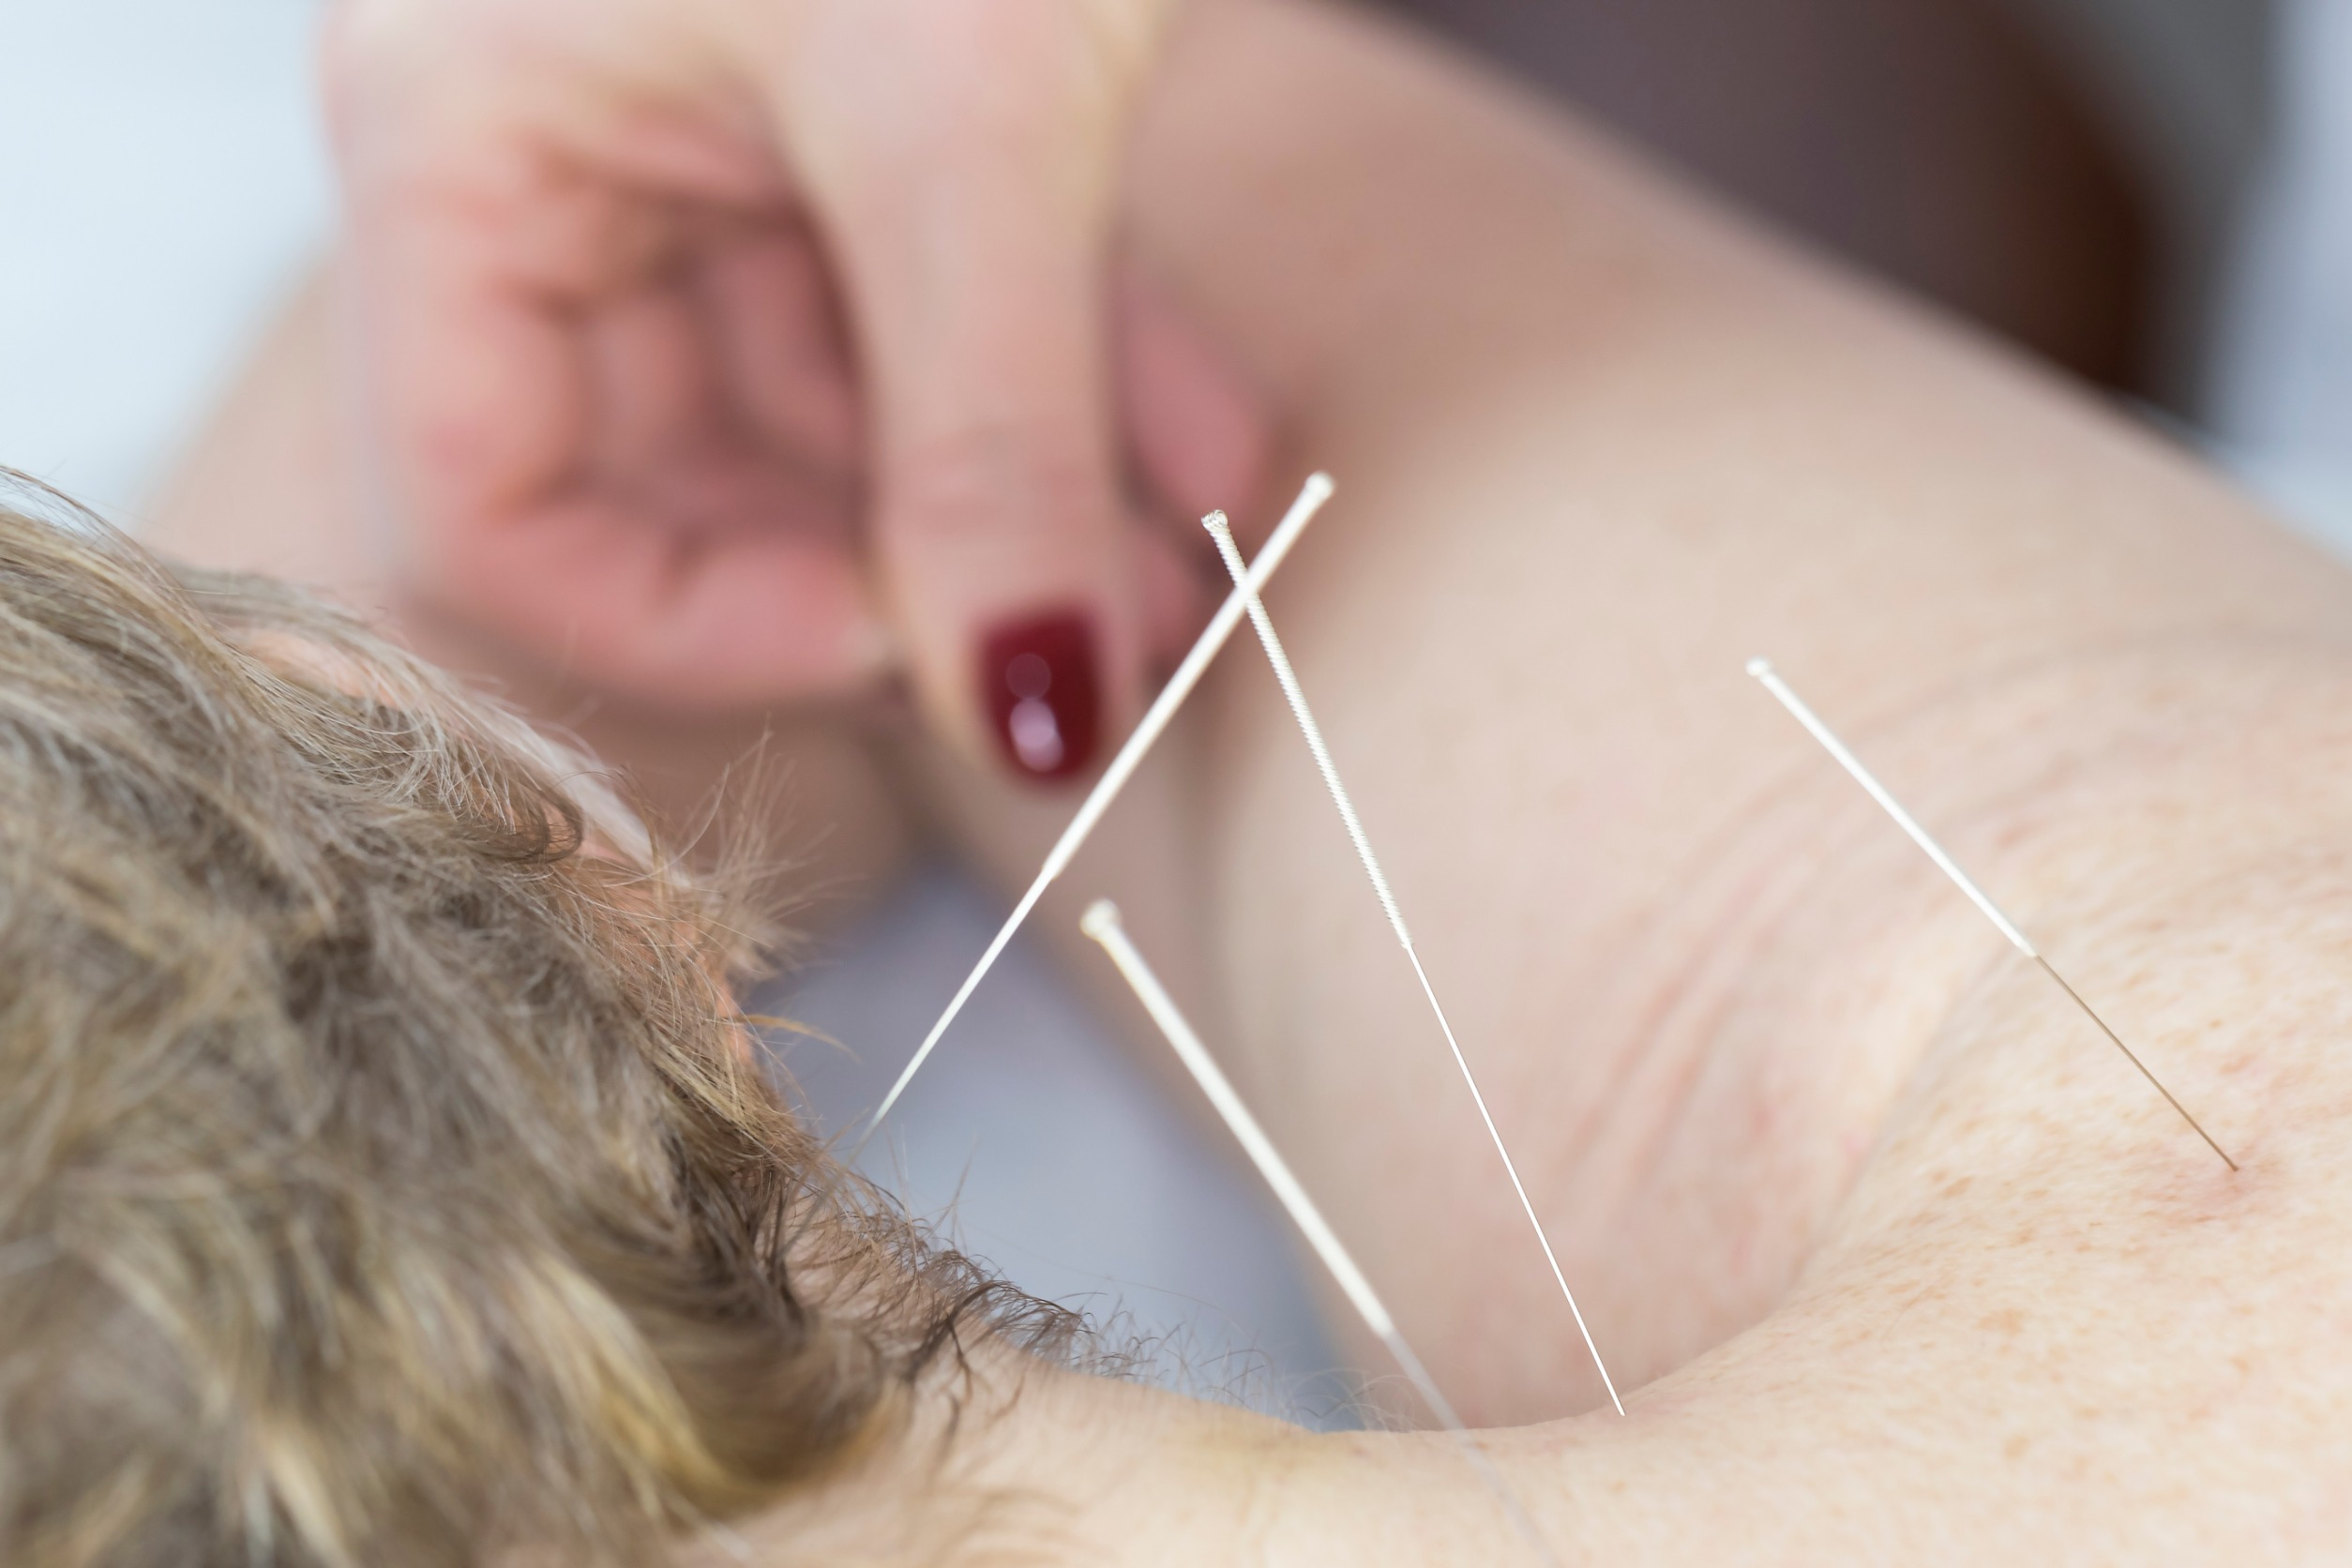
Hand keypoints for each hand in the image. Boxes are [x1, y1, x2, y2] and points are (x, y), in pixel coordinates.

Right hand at [324, 0, 1266, 779]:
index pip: (485, 505)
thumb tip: (1040, 730)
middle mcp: (553, 144)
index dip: (688, 622)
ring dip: (1022, 494)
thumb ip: (994, 436)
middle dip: (907, 571)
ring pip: (839, 398)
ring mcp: (705, 120)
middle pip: (682, 469)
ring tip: (1196, 570)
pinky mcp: (856, 94)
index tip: (902, 646)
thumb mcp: (970, 114)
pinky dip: (1073, 372)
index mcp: (459, 134)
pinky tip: (1212, 451)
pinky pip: (939, 290)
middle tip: (1105, 652)